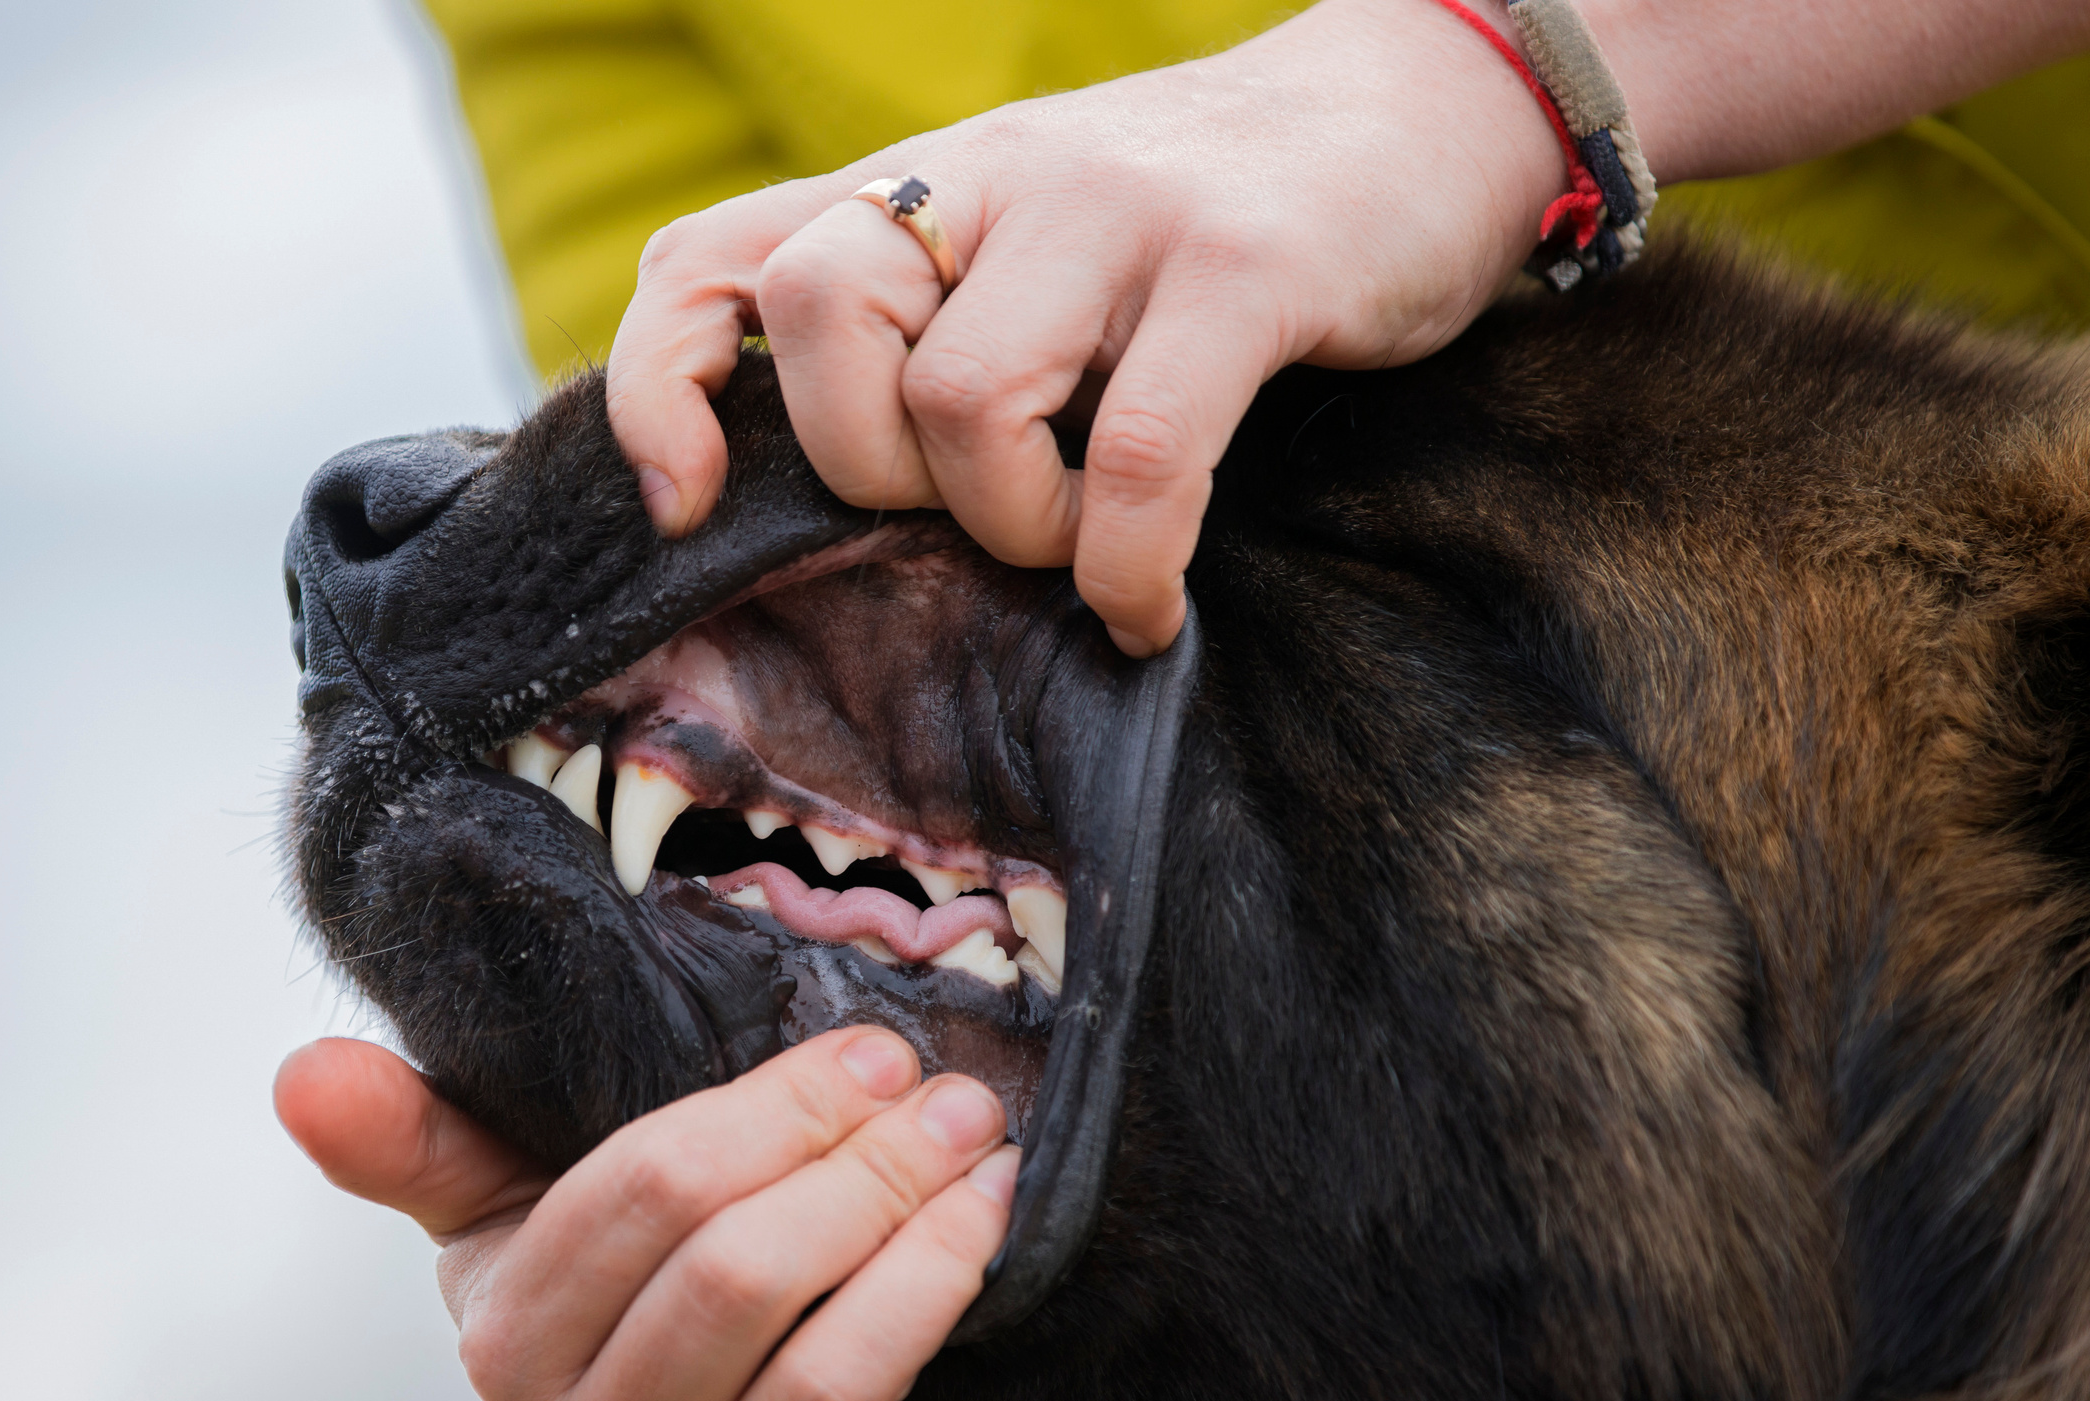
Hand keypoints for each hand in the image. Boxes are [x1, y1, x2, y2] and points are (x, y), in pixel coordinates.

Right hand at [274, 1030, 1017, 1400]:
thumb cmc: (628, 1315)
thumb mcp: (520, 1217)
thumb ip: (425, 1142)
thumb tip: (305, 1073)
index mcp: (515, 1349)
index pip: (645, 1198)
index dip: (774, 1112)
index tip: (875, 1053)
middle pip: (741, 1286)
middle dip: (867, 1175)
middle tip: (957, 1104)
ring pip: (824, 1397)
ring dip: (926, 1277)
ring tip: (989, 1188)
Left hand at [604, 0, 1562, 655]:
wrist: (1427, 102)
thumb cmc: (1216, 217)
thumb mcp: (1037, 237)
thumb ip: (939, 315)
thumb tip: (839, 488)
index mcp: (927, 184)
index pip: (712, 260)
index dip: (663, 388)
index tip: (691, 502)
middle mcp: (995, 177)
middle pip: (821, 323)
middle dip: (872, 477)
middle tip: (971, 517)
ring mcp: (1114, 213)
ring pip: (959, 400)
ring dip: (1011, 530)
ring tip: (1081, 554)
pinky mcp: (1240, 270)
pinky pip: (1133, 460)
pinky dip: (1126, 568)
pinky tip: (1146, 608)